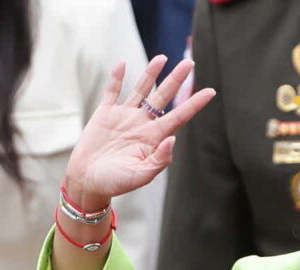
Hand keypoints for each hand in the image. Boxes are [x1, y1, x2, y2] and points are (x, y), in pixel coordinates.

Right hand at [62, 55, 215, 209]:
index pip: (179, 116)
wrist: (88, 181)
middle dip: (176, 80)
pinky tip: (123, 63)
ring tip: (162, 58)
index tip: (211, 92)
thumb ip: (159, 160)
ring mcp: (124, 117)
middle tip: (190, 63)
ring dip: (151, 74)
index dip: (194, 104)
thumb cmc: (116, 182)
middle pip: (163, 97)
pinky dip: (117, 77)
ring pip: (142, 90)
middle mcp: (142, 124)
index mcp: (154, 138)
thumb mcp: (141, 175)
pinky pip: (113, 91)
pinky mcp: (105, 114)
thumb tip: (173, 139)